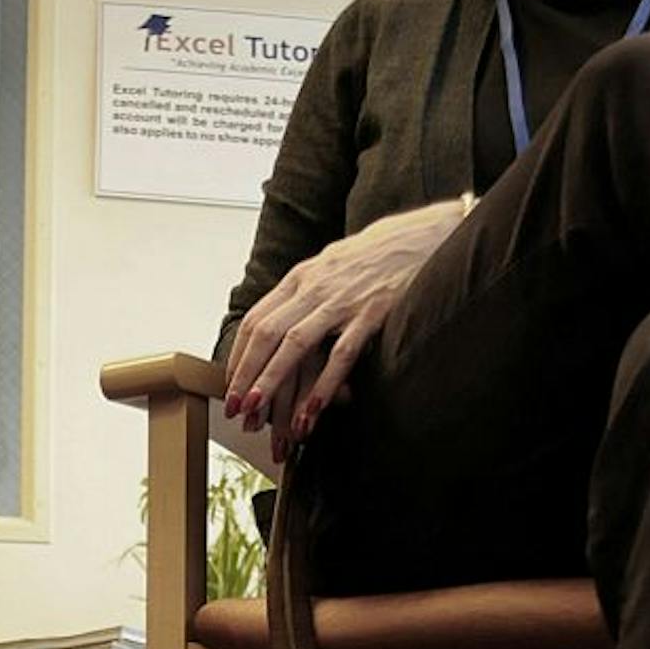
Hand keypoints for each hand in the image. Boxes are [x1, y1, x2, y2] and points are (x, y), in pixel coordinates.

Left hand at [223, 199, 470, 461]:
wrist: (419, 237)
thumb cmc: (372, 258)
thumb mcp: (327, 268)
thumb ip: (302, 296)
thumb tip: (276, 329)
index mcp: (300, 278)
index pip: (256, 320)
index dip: (239, 356)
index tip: (229, 385)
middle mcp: (314, 288)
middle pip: (266, 334)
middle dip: (245, 374)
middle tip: (233, 407)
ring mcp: (342, 301)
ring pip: (295, 345)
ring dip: (272, 380)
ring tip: (256, 411)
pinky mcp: (372, 314)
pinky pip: (341, 354)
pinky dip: (323, 385)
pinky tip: (310, 410)